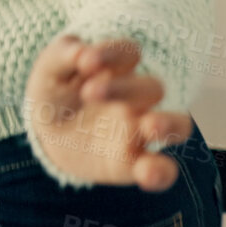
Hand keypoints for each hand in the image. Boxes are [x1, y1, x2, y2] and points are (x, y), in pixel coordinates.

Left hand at [25, 36, 192, 189]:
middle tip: (88, 92)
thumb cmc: (54, 94)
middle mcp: (136, 99)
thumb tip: (82, 52)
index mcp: (117, 69)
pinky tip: (148, 174)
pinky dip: (162, 172)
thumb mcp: (49, 71)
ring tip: (149, 126)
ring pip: (178, 125)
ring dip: (169, 124)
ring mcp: (139, 131)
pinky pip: (163, 169)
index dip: (112, 53)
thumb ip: (63, 55)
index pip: (129, 53)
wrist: (47, 135)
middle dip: (125, 88)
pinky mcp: (132, 164)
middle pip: (153, 87)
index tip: (86, 61)